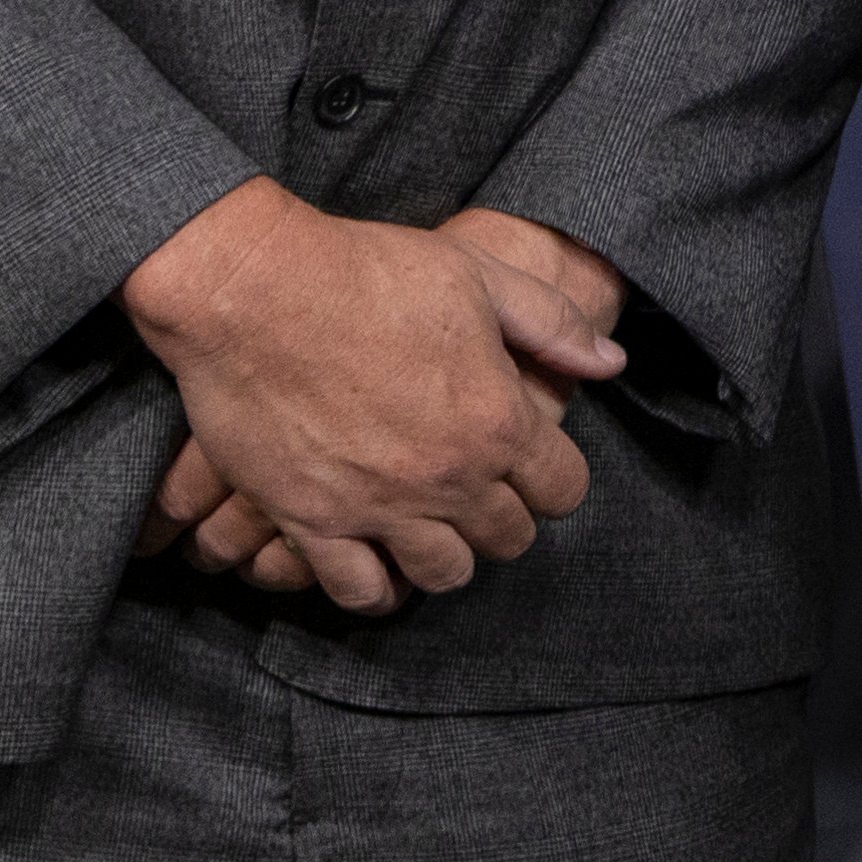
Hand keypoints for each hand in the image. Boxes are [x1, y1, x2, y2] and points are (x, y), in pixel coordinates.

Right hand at [118, 180, 594, 616]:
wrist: (251, 287)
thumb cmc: (367, 270)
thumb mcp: (478, 275)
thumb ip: (552, 325)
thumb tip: (611, 363)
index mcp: (498, 421)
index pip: (563, 491)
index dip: (552, 480)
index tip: (530, 466)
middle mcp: (448, 477)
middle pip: (508, 539)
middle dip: (502, 519)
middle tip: (477, 495)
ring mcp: (378, 506)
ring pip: (443, 575)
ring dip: (445, 557)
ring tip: (429, 529)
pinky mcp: (310, 521)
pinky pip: (358, 590)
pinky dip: (373, 588)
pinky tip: (374, 564)